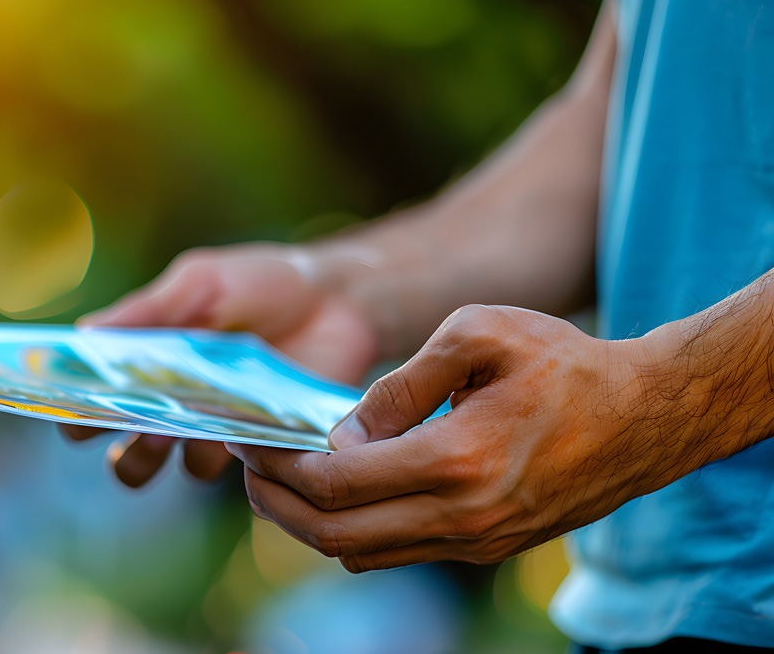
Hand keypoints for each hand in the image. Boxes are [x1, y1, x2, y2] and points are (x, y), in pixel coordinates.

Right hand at [61, 243, 377, 487]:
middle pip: (130, 459)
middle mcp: (176, 407)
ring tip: (210, 421)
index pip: (94, 405)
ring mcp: (221, 430)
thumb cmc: (259, 282)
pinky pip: (242, 470)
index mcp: (148, 366)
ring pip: (183, 469)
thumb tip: (82, 334)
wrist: (337, 299)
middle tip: (152, 428)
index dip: (76, 418)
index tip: (76, 417)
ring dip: (191, 450)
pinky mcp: (265, 444)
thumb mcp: (200, 283)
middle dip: (132, 455)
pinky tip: (256, 422)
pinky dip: (244, 452)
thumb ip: (147, 311)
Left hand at [226, 304, 676, 571]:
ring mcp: (476, 541)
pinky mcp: (485, 547)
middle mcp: (464, 516)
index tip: (249, 440)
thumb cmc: (562, 362)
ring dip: (308, 523)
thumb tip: (343, 432)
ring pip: (361, 554)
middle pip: (335, 534)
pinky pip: (396, 553)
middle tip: (246, 466)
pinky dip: (350, 530)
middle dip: (276, 502)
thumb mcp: (478, 335)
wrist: (645, 416)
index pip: (337, 483)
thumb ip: (399, 384)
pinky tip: (337, 490)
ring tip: (280, 478)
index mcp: (459, 461)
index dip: (281, 465)